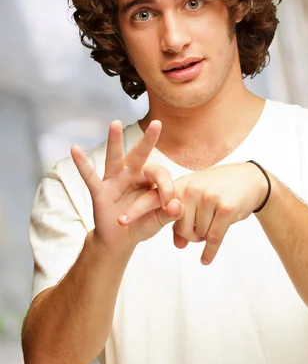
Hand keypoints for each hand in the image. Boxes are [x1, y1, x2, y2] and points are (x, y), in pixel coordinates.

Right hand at [71, 120, 184, 251]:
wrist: (122, 240)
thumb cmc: (143, 224)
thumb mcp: (161, 220)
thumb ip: (172, 213)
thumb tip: (176, 205)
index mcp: (150, 179)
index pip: (160, 174)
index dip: (167, 188)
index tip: (168, 205)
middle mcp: (132, 174)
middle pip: (141, 154)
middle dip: (149, 139)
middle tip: (157, 123)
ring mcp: (115, 180)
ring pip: (115, 157)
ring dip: (115, 141)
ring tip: (115, 123)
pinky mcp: (100, 191)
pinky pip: (90, 176)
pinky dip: (82, 164)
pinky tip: (75, 149)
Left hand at [119, 162, 268, 263]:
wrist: (251, 180)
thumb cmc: (220, 189)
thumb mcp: (198, 199)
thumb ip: (182, 219)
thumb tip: (178, 245)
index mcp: (180, 186)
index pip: (153, 199)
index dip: (136, 211)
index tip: (120, 222)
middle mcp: (192, 190)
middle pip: (180, 228)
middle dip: (191, 233)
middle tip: (203, 224)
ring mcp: (209, 199)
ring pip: (197, 234)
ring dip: (205, 236)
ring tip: (215, 223)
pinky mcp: (226, 209)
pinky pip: (213, 238)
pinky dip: (210, 251)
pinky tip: (206, 259)